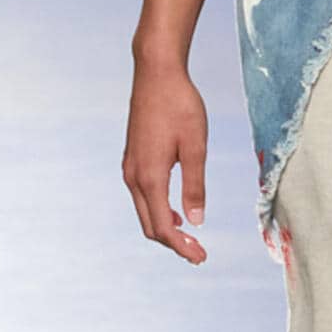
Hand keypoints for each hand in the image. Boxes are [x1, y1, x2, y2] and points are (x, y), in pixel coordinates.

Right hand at [123, 61, 209, 263]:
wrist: (156, 74)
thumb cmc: (180, 106)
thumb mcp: (195, 146)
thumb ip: (195, 185)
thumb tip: (196, 221)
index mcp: (150, 176)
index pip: (163, 226)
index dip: (181, 247)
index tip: (202, 257)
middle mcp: (134, 176)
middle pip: (150, 225)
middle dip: (173, 243)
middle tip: (199, 254)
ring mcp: (130, 167)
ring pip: (144, 211)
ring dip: (165, 228)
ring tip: (190, 237)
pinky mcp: (132, 159)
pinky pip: (142, 196)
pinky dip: (158, 210)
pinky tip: (177, 211)